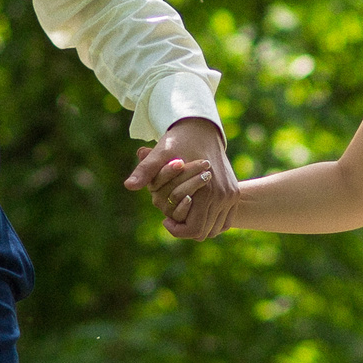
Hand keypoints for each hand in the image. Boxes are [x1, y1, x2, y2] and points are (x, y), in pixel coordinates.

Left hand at [125, 117, 237, 240]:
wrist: (202, 130)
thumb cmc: (179, 142)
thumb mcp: (160, 154)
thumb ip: (145, 171)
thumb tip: (128, 186)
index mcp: (207, 190)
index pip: (193, 229)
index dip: (176, 230)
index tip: (164, 220)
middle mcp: (223, 196)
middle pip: (204, 232)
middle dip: (185, 230)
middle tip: (170, 220)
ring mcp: (231, 195)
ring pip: (215, 229)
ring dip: (198, 227)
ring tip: (181, 217)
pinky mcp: (234, 193)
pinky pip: (224, 220)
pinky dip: (210, 222)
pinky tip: (194, 214)